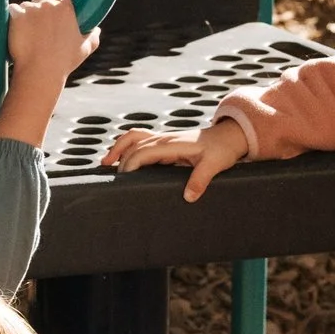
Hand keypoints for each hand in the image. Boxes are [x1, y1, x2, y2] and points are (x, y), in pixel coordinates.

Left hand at [0, 0, 98, 147]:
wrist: (40, 71)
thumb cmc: (64, 62)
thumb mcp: (85, 49)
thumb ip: (93, 36)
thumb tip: (96, 30)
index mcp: (65, 8)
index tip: (53, 9)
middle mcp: (48, 4)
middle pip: (41, 0)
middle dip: (39, 10)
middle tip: (39, 28)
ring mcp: (31, 9)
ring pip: (26, 6)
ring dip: (26, 15)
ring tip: (29, 35)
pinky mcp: (16, 15)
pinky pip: (13, 10)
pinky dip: (13, 18)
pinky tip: (16, 30)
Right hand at [103, 115, 245, 202]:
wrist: (229, 137)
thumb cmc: (222, 150)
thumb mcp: (214, 165)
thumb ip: (200, 180)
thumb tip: (188, 197)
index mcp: (172, 144)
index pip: (143, 151)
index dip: (130, 164)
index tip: (123, 180)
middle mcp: (164, 138)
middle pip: (133, 144)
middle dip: (120, 160)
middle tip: (113, 182)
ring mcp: (164, 138)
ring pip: (134, 138)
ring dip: (118, 148)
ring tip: (105, 163)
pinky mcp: (165, 142)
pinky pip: (140, 140)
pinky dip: (127, 147)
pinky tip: (121, 158)